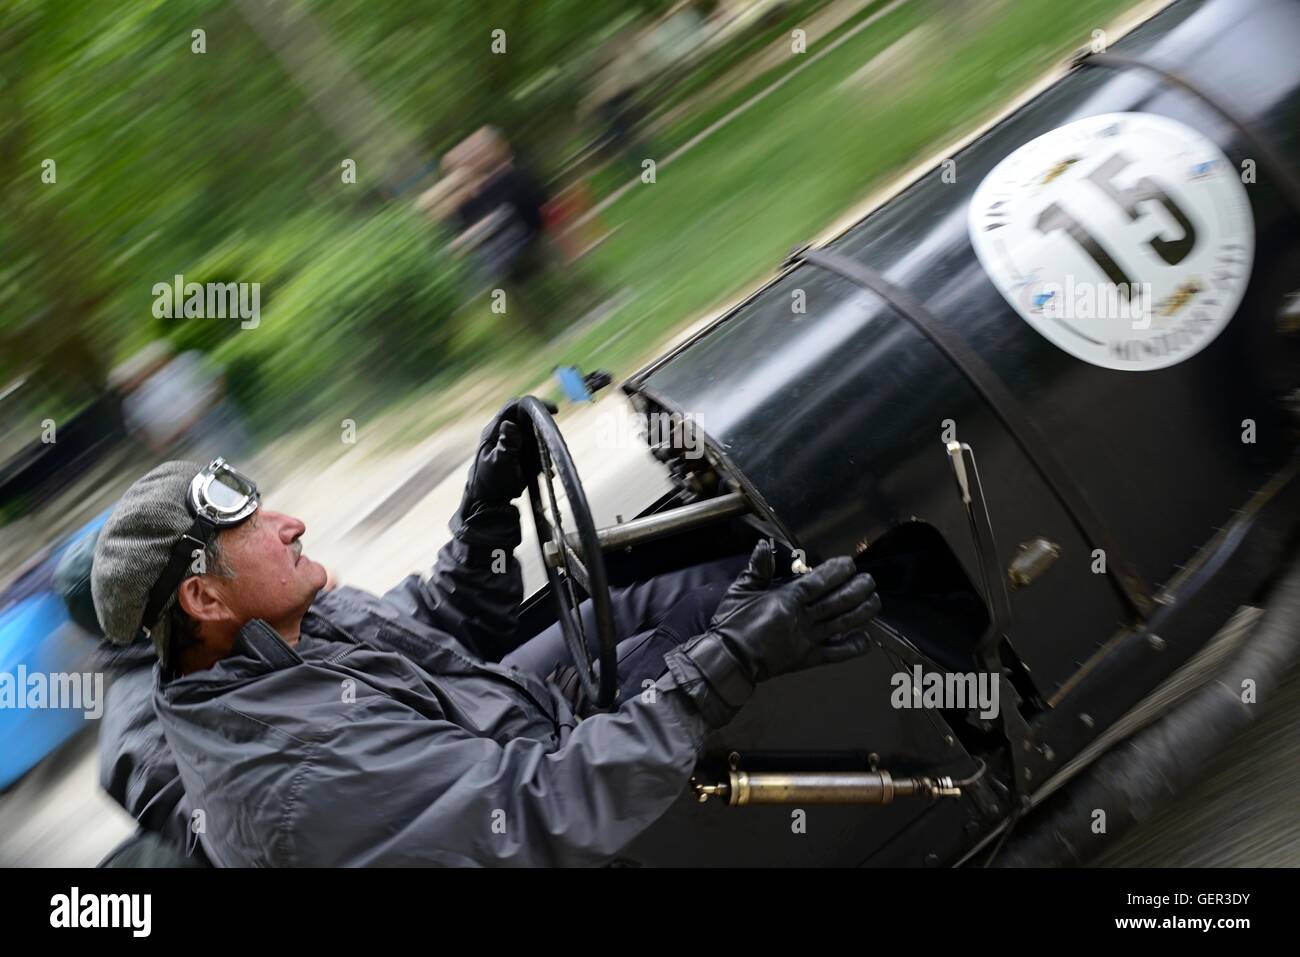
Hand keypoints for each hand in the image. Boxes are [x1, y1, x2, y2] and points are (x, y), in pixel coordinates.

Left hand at [462, 399, 552, 506]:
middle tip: (551, 442)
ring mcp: (513, 444)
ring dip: (544, 448)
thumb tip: (508, 423)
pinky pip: (537, 451)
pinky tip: (547, 473)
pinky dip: (543, 460)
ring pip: (535, 436)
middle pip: (527, 420)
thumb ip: (506, 444)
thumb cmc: (490, 483)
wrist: (488, 503)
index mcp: (494, 431)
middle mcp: (504, 434)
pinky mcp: (521, 456)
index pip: (514, 407)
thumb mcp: (499, 463)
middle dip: (542, 429)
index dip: (532, 404)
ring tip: (546, 465)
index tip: (552, 410)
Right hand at [708, 540, 878, 681]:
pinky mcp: (810, 659)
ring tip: (875, 601)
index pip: (820, 582)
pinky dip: (855, 647)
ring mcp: (809, 640)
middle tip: (869, 580)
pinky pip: (838, 654)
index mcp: (787, 600)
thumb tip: (764, 546)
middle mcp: (803, 619)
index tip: (849, 564)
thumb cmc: (732, 624)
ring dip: (864, 611)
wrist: (729, 661)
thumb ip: (757, 569)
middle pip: (839, 601)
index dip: (838, 572)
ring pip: (845, 624)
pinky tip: (866, 639)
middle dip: (859, 589)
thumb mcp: (740, 591)